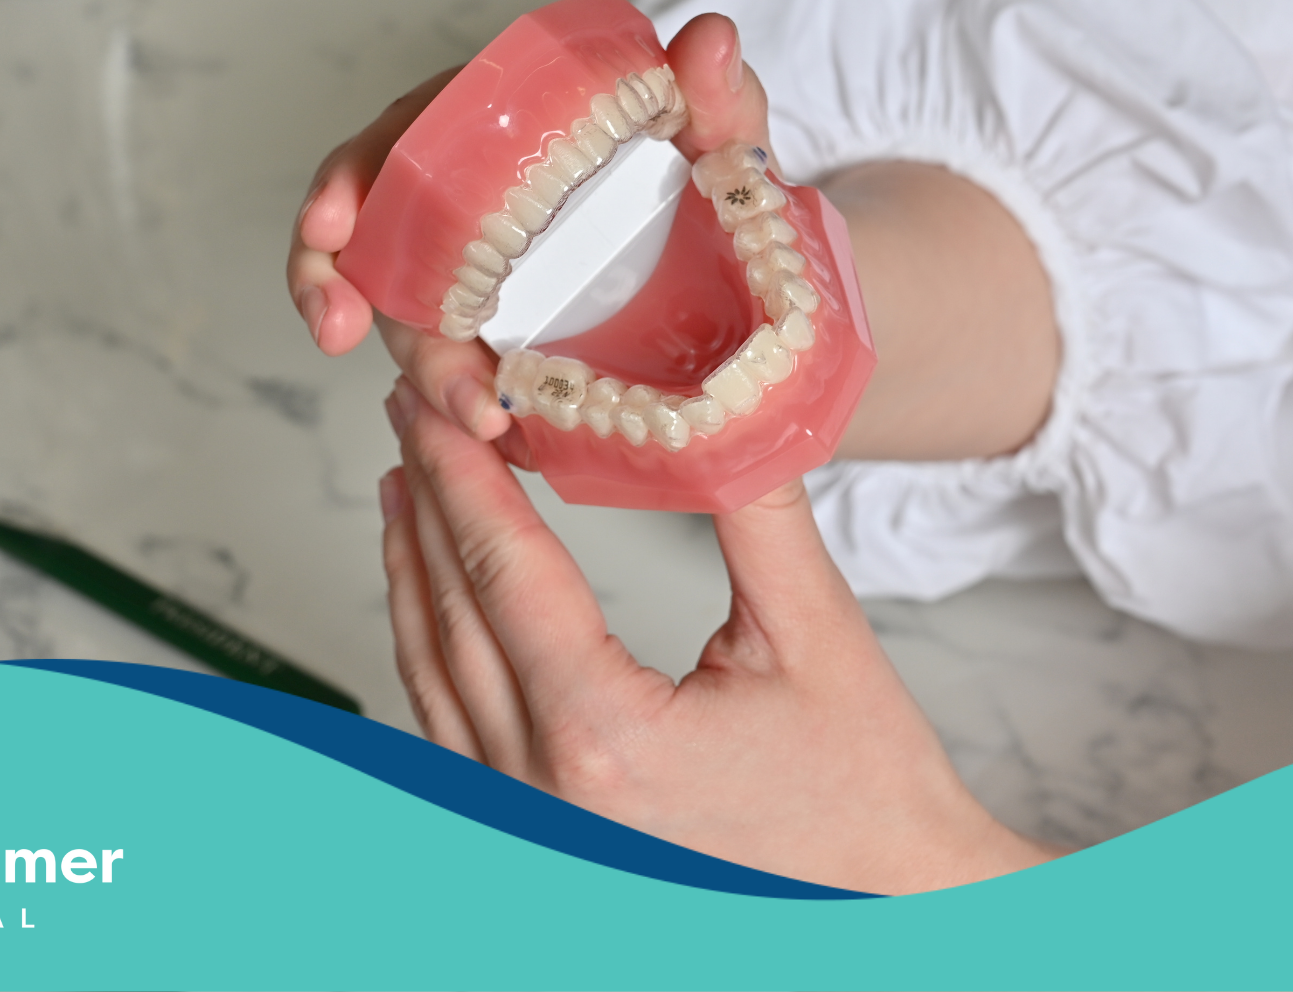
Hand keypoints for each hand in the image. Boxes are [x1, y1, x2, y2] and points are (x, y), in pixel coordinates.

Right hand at [288, 13, 775, 442]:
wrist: (724, 222)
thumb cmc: (698, 163)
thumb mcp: (712, 134)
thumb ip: (716, 95)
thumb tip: (712, 41)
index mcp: (494, 121)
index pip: (393, 139)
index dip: (346, 182)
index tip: (330, 224)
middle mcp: (463, 187)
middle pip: (380, 240)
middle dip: (367, 307)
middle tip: (428, 365)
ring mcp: (473, 260)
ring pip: (408, 312)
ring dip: (426, 369)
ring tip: (478, 418)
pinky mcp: (495, 321)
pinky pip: (452, 356)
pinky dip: (453, 391)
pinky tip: (487, 427)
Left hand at [378, 376, 1054, 894]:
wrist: (883, 894)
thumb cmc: (860, 787)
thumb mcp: (814, 627)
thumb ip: (751, 502)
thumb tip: (708, 398)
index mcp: (604, 737)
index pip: (503, 570)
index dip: (461, 471)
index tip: (434, 399)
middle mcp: (544, 788)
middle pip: (450, 611)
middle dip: (427, 496)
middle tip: (413, 408)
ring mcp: (530, 818)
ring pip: (431, 670)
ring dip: (412, 565)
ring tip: (409, 478)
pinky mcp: (537, 827)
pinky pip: (449, 723)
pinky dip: (430, 641)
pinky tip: (433, 590)